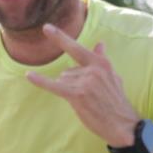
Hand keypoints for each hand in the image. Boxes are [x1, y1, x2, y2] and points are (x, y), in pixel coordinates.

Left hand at [26, 24, 140, 146]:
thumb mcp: (113, 77)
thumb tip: (100, 43)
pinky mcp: (77, 95)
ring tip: (87, 102)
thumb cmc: (116, 102)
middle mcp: (92, 69)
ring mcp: (84, 81)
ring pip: (63, 82)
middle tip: (89, 98)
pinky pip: (55, 86)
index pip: (76, 48)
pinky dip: (41, 81)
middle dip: (73, 85)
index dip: (60, 38)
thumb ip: (102, 59)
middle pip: (67, 72)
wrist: (123, 124)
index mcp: (100, 63)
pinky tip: (29, 76)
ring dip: (70, 92)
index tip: (46, 28)